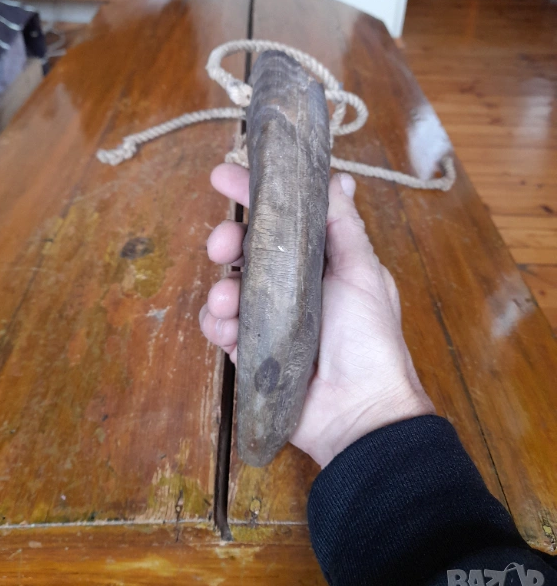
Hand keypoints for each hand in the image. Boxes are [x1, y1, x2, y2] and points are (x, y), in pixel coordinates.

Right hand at [200, 164, 434, 466]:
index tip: (222, 174)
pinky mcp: (251, 352)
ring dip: (219, 290)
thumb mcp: (361, 272)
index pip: (279, 219)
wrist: (360, 410)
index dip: (250, 195)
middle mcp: (289, 286)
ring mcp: (267, 320)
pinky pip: (221, 329)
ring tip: (226, 303)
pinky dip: (218, 326)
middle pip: (245, 251)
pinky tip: (228, 330)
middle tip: (219, 245)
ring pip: (227, 289)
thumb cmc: (368, 336)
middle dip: (226, 241)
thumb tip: (340, 177)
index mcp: (317, 262)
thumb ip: (343, 225)